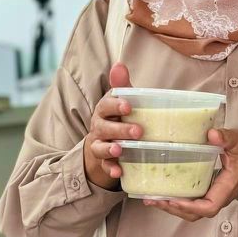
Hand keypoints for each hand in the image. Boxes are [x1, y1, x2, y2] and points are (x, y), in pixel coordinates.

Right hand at [83, 63, 141, 189]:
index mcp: (105, 110)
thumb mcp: (121, 101)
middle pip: (105, 127)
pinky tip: (118, 172)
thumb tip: (119, 64)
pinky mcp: (103, 161)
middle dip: (120, 129)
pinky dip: (110, 169)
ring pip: (101, 147)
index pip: (106, 105)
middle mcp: (99, 127)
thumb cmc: (118, 117)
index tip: (128, 106)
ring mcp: (100, 144)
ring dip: (110, 149)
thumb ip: (122, 85)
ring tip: (120, 151)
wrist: (104, 141)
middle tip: (138, 132)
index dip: (116, 105)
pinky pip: (104, 166)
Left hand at [144, 128, 237, 221]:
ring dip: (173, 208)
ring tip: (152, 200)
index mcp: (227, 186)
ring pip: (193, 212)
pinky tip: (162, 194)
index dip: (190, 206)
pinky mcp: (208, 192)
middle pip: (196, 214)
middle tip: (154, 200)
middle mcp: (220, 196)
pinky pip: (192, 203)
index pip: (209, 206)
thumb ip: (226, 137)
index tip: (173, 199)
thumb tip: (212, 134)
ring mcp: (214, 196)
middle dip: (174, 210)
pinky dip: (177, 202)